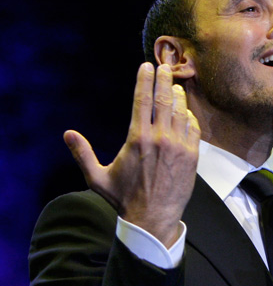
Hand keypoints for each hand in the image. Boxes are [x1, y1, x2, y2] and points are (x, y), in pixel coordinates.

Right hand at [63, 63, 200, 247]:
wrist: (153, 219)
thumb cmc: (123, 198)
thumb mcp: (97, 178)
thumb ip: (82, 154)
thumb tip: (67, 133)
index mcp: (137, 138)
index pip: (142, 100)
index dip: (144, 80)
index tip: (146, 66)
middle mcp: (160, 138)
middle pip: (164, 99)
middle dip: (165, 79)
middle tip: (165, 67)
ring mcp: (178, 146)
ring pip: (181, 111)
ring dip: (178, 96)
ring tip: (175, 86)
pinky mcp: (192, 155)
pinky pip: (194, 128)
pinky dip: (190, 117)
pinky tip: (186, 112)